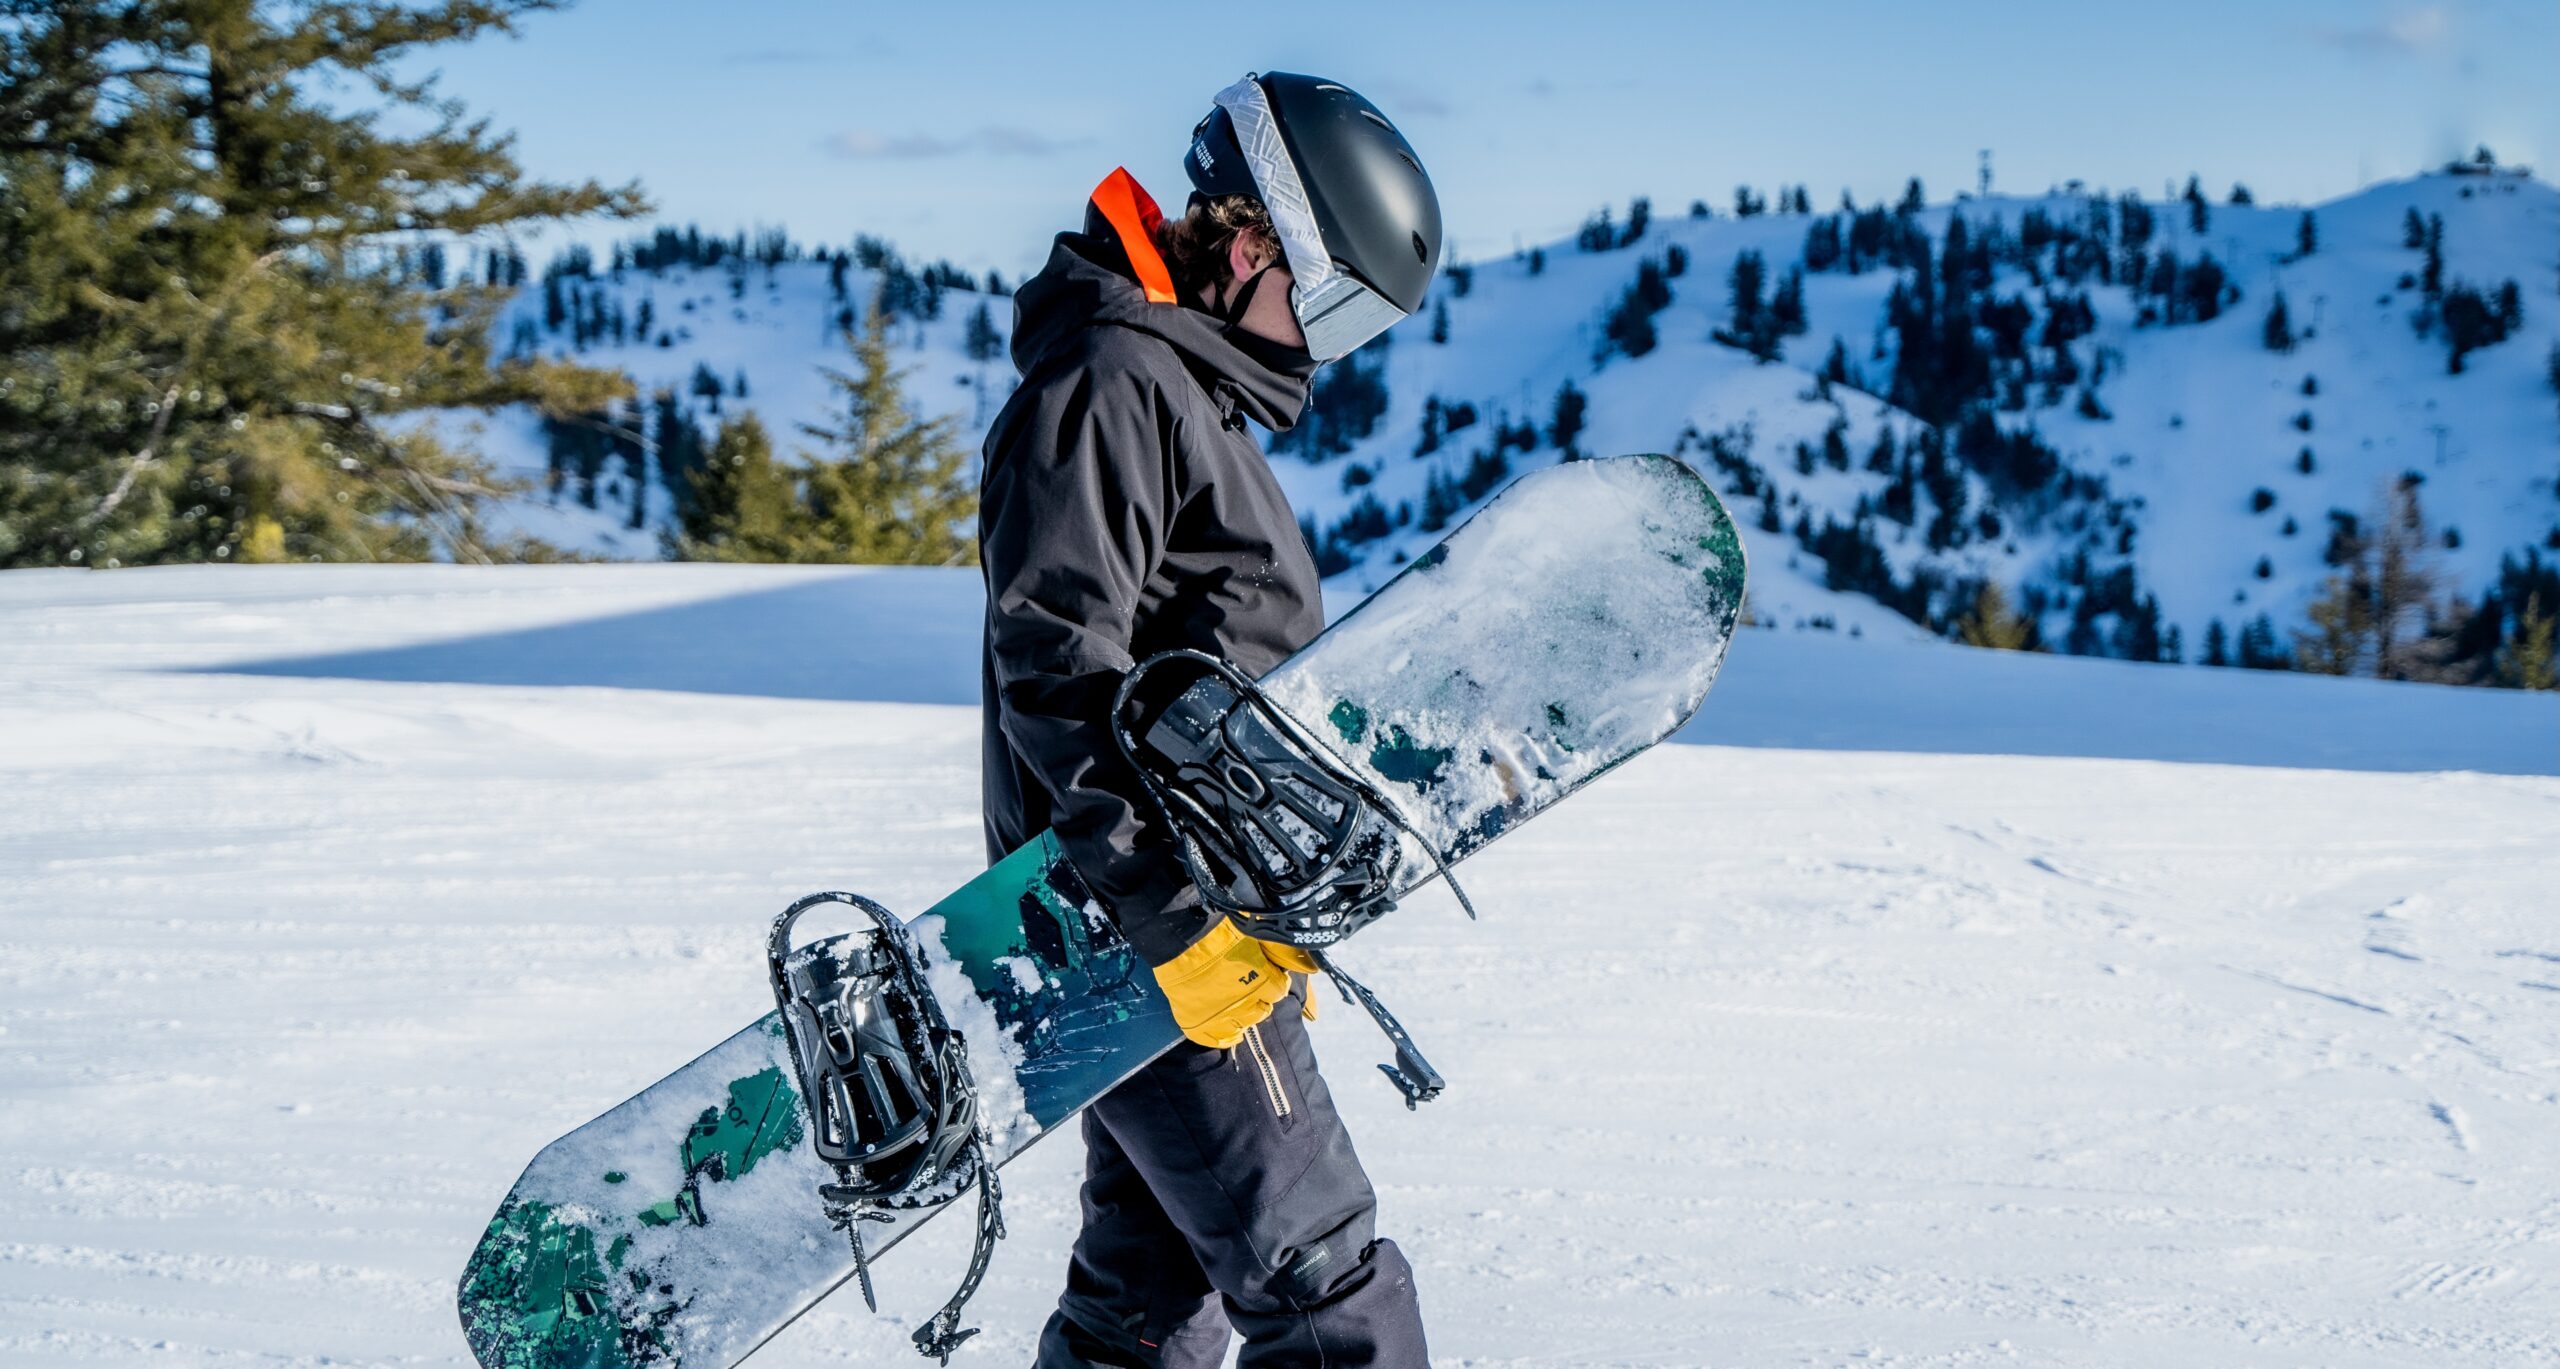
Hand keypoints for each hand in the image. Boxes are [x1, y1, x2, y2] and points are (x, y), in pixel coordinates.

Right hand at [1150, 919, 1319, 1048]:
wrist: (1179, 931)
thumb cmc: (1221, 925)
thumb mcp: (1260, 932)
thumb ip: (1286, 952)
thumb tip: (1312, 969)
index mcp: (1261, 978)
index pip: (1279, 992)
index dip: (1273, 981)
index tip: (1265, 973)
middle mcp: (1244, 1001)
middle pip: (1263, 1011)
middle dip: (1259, 998)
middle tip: (1247, 984)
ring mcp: (1219, 1014)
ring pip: (1242, 1026)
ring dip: (1242, 1014)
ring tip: (1235, 1002)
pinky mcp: (1197, 1022)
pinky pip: (1216, 1039)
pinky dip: (1222, 1033)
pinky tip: (1223, 1023)